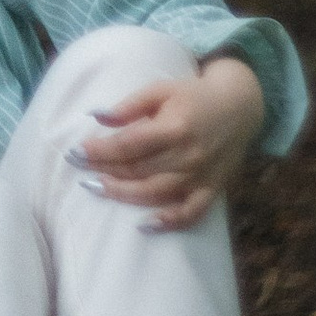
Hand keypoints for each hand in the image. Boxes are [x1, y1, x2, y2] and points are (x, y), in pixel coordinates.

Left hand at [73, 54, 261, 231]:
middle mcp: (188, 155)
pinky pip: (191, 213)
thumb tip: (95, 116)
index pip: (129, 144)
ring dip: (123, 194)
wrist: (240, 106)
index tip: (75, 152)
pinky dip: (169, 223)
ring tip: (97, 188)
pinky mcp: (212, 189)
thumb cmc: (194, 95)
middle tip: (78, 169)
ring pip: (156, 193)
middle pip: (138, 169)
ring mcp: (201, 176)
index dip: (100, 150)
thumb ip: (129, 105)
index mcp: (175, 127)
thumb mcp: (161, 89)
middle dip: (104, 170)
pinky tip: (144, 226)